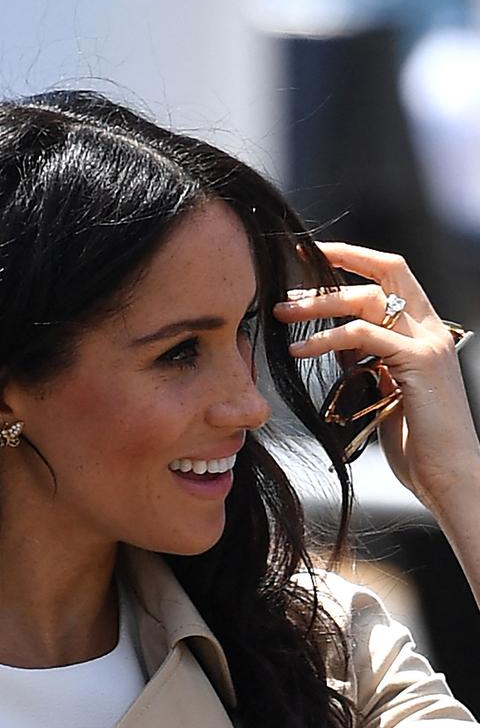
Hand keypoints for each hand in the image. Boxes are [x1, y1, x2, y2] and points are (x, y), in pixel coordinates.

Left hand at [272, 242, 479, 514]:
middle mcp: (431, 329)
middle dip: (327, 274)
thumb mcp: (382, 386)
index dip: (350, 256)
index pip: (389, 271)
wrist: (448, 476)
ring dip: (318, 304)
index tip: (308, 253)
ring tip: (280, 314)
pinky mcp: (420, 363)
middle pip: (379, 276)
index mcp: (423, 329)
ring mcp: (429, 344)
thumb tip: (334, 338)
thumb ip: (365, 357)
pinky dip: (326, 338)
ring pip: (367, 300)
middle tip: (281, 287)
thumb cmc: (413, 439)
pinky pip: (365, 336)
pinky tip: (298, 350)